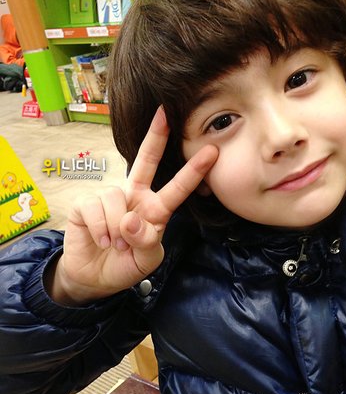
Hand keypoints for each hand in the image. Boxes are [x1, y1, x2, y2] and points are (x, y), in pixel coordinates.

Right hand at [47, 107, 217, 304]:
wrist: (95, 278)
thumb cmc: (127, 264)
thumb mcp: (146, 258)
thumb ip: (145, 241)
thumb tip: (129, 218)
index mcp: (155, 209)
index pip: (176, 188)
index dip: (193, 172)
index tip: (212, 153)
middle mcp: (134, 196)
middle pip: (145, 161)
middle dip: (154, 137)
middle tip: (164, 114)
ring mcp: (109, 197)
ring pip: (115, 199)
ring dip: (116, 229)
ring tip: (116, 245)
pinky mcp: (85, 203)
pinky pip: (95, 209)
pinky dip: (100, 230)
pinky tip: (101, 241)